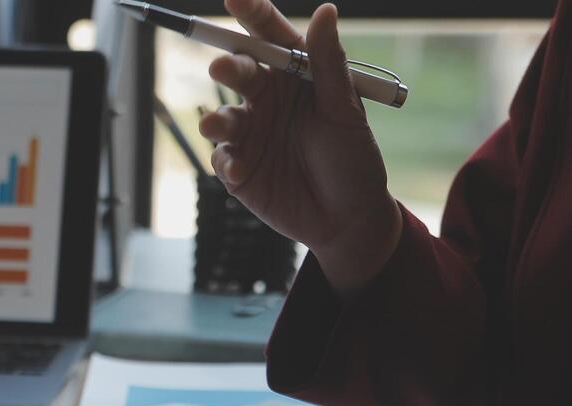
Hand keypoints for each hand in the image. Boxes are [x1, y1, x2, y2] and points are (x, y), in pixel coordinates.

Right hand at [197, 0, 401, 294]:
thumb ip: (328, 63)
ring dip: (218, 118)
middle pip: (239, 73)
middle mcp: (268, 100)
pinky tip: (238, 168)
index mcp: (295, 78)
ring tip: (221, 125)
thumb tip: (327, 11)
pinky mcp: (239, 169)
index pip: (269, 38)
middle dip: (229, 68)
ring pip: (222, 116)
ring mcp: (251, 134)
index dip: (251, 15)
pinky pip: (221, 158)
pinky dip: (224, 160)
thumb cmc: (353, 159)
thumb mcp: (345, 109)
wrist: (349, 218)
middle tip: (226, 68)